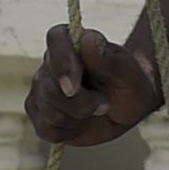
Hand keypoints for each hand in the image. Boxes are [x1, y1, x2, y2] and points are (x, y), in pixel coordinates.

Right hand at [27, 22, 155, 146]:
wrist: (126, 108)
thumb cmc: (129, 85)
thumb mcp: (129, 74)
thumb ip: (108, 59)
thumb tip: (87, 38)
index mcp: (74, 42)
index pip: (56, 39)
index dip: (62, 64)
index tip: (73, 88)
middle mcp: (51, 64)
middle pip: (49, 87)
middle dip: (80, 103)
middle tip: (105, 104)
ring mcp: (41, 90)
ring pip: (48, 111)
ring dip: (79, 116)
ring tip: (97, 109)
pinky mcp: (39, 115)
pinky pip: (46, 129)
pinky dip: (70, 131)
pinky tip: (83, 122)